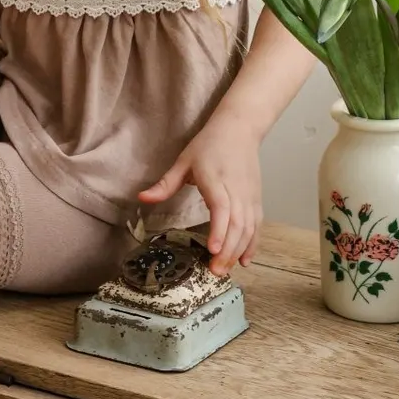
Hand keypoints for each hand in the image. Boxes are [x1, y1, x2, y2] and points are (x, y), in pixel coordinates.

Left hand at [137, 113, 262, 274]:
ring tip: (225, 270)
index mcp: (216, 179)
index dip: (219, 230)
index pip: (222, 208)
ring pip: (249, 228)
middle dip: (228, 250)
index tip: (213, 250)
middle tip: (214, 271)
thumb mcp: (184, 160)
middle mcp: (236, 190)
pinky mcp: (257, 199)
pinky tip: (245, 260)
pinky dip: (253, 244)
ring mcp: (250, 195)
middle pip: (238, 224)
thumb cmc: (210, 143)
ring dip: (239, 251)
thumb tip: (141, 198)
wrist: (240, 127)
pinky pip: (258, 225)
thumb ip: (165, 183)